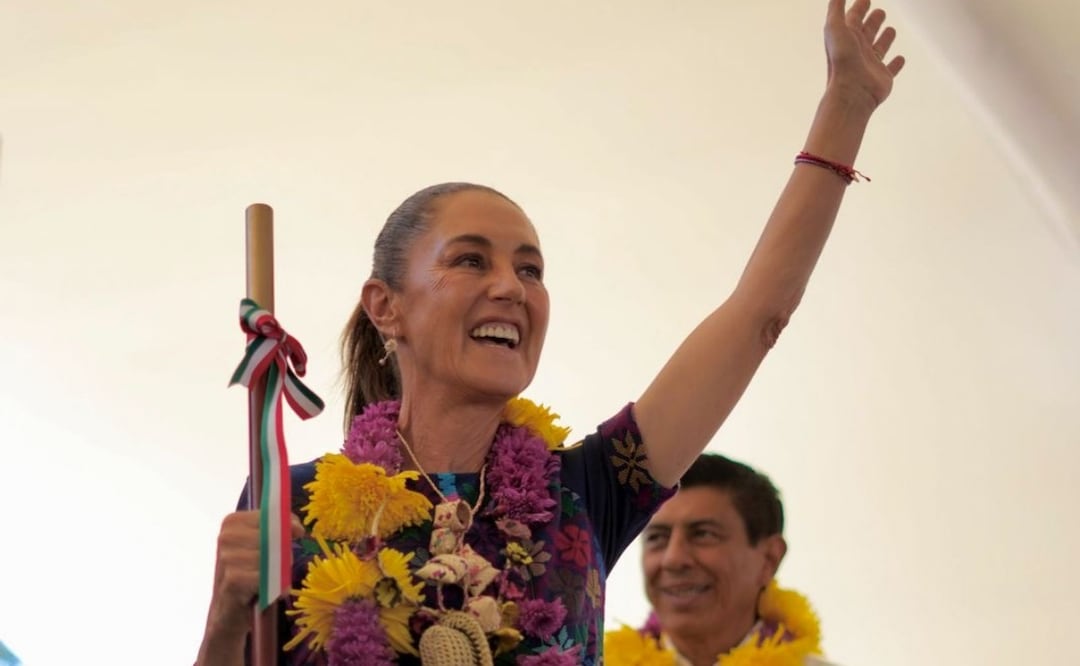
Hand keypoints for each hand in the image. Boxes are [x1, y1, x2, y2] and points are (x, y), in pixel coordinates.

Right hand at [203, 511, 304, 640]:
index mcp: (232, 522)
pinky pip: (264, 576)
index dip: (287, 523)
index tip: (299, 533)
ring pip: (269, 556)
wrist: (228, 611)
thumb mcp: (264, 547)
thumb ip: (279, 531)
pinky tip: (262, 591)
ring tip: (269, 580)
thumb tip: (297, 527)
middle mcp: (225, 537)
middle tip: (281, 564)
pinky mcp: (232, 580)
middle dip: (283, 550)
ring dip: (278, 570)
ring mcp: (226, 558)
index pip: (268, 514)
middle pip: (271, 535)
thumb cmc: (250, 573)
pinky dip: (271, 584)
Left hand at [824, 0, 905, 108]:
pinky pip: (891, 69)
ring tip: (891, 30)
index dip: (859, 7)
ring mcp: (871, 64)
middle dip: (873, 21)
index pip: (853, 18)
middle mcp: (858, 50)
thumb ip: (836, 8)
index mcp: (847, 38)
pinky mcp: (883, 77)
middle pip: (867, 31)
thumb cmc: (842, 60)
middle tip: (880, 11)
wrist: (851, 92)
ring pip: (879, 48)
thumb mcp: (835, 28)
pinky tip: (901, 58)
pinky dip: (896, 64)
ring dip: (885, 39)